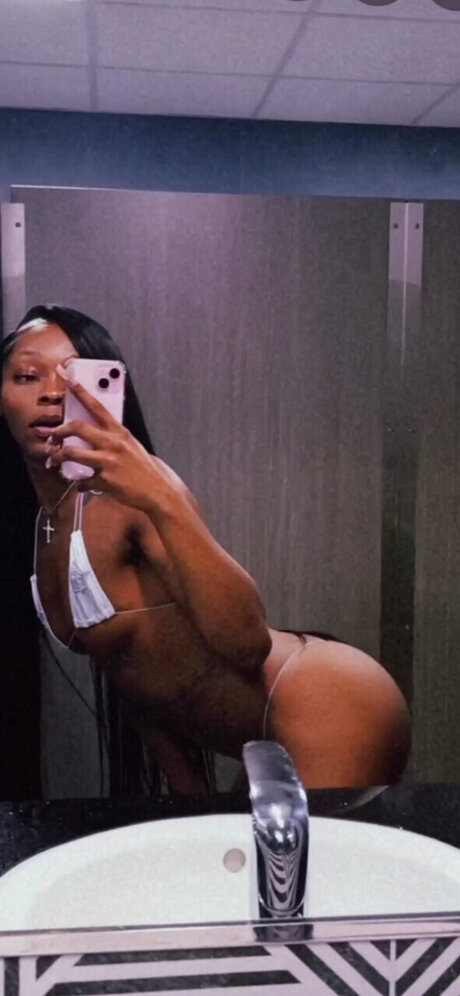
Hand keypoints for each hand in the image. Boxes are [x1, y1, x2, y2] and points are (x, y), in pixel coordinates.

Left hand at [48, 377, 180, 512]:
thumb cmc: (145, 468)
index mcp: (120, 432)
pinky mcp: (104, 480)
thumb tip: (96, 436)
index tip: (67, 379)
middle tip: (53, 437)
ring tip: (54, 461)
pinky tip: (82, 485)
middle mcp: (113, 444)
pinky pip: (82, 481)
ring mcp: (107, 462)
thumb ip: (114, 438)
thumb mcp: (131, 445)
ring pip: (71, 453)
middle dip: (59, 431)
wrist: (158, 490)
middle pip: (77, 427)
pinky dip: (80, 484)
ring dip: (57, 457)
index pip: (97, 407)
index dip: (81, 392)